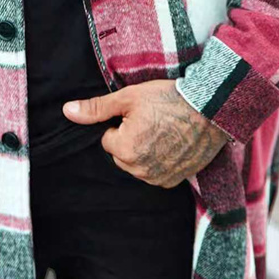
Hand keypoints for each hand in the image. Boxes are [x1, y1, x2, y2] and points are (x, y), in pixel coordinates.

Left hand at [62, 80, 228, 187]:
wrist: (211, 109)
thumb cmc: (168, 99)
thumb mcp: (128, 97)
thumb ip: (96, 108)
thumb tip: (67, 111)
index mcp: (125, 150)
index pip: (108, 138)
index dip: (121, 122)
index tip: (140, 113)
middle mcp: (140, 170)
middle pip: (121, 154)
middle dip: (130, 139)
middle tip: (152, 120)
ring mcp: (159, 178)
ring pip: (138, 164)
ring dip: (144, 150)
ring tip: (164, 129)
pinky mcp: (176, 180)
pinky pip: (156, 173)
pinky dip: (160, 160)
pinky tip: (173, 142)